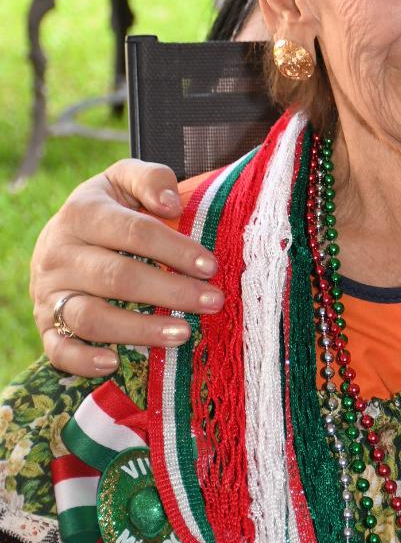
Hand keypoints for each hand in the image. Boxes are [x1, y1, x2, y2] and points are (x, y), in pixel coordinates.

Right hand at [31, 160, 223, 378]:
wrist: (59, 236)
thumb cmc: (107, 209)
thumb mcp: (124, 180)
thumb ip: (151, 179)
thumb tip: (172, 203)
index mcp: (82, 213)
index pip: (134, 232)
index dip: (175, 249)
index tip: (210, 266)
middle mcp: (60, 254)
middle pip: (118, 277)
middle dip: (171, 292)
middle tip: (212, 302)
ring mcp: (49, 293)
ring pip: (91, 317)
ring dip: (139, 330)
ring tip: (183, 334)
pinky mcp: (45, 325)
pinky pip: (59, 349)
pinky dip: (84, 360)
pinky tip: (115, 362)